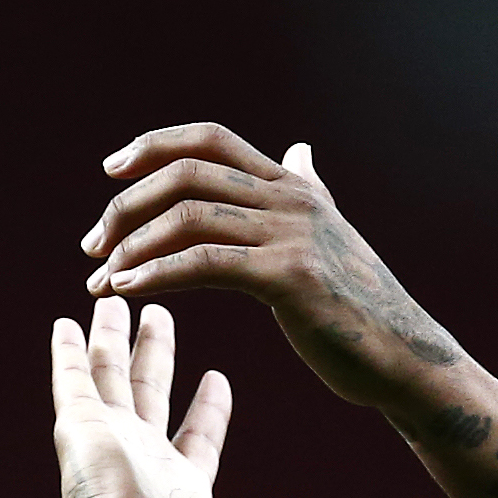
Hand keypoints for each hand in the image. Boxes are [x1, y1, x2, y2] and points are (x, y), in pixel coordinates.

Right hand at [50, 297, 288, 497]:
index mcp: (181, 488)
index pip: (198, 437)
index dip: (210, 407)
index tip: (218, 376)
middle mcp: (141, 458)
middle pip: (149, 391)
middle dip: (155, 352)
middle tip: (159, 313)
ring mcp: (108, 439)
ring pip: (110, 373)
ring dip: (112, 336)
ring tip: (114, 298)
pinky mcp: (79, 425)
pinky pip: (73, 377)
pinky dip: (68, 351)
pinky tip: (66, 324)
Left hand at [79, 122, 460, 409]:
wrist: (406, 358)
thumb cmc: (363, 306)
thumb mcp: (332, 234)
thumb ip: (307, 189)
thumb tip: (299, 149)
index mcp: (294, 187)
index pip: (210, 140)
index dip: (154, 145)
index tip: (111, 169)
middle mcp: (292, 199)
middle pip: (187, 174)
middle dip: (127, 205)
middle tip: (92, 245)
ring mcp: (292, 234)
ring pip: (189, 217)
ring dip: (132, 245)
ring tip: (101, 279)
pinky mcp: (290, 277)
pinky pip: (204, 264)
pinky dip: (157, 274)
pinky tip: (129, 290)